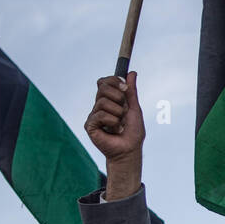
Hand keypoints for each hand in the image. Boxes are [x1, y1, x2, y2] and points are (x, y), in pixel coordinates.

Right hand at [84, 72, 144, 199]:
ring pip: (102, 102)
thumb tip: (131, 73)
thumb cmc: (133, 132)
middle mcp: (99, 105)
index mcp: (109, 100)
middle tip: (124, 109)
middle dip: (117, 96)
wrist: (130, 150)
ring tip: (120, 124)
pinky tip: (115, 130)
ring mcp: (93, 115)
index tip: (125, 88)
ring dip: (117, 113)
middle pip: (102, 87)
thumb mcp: (134, 108)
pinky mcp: (90, 125)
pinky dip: (112, 122)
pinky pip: (100, 115)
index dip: (113, 81)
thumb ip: (131, 92)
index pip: (104, 82)